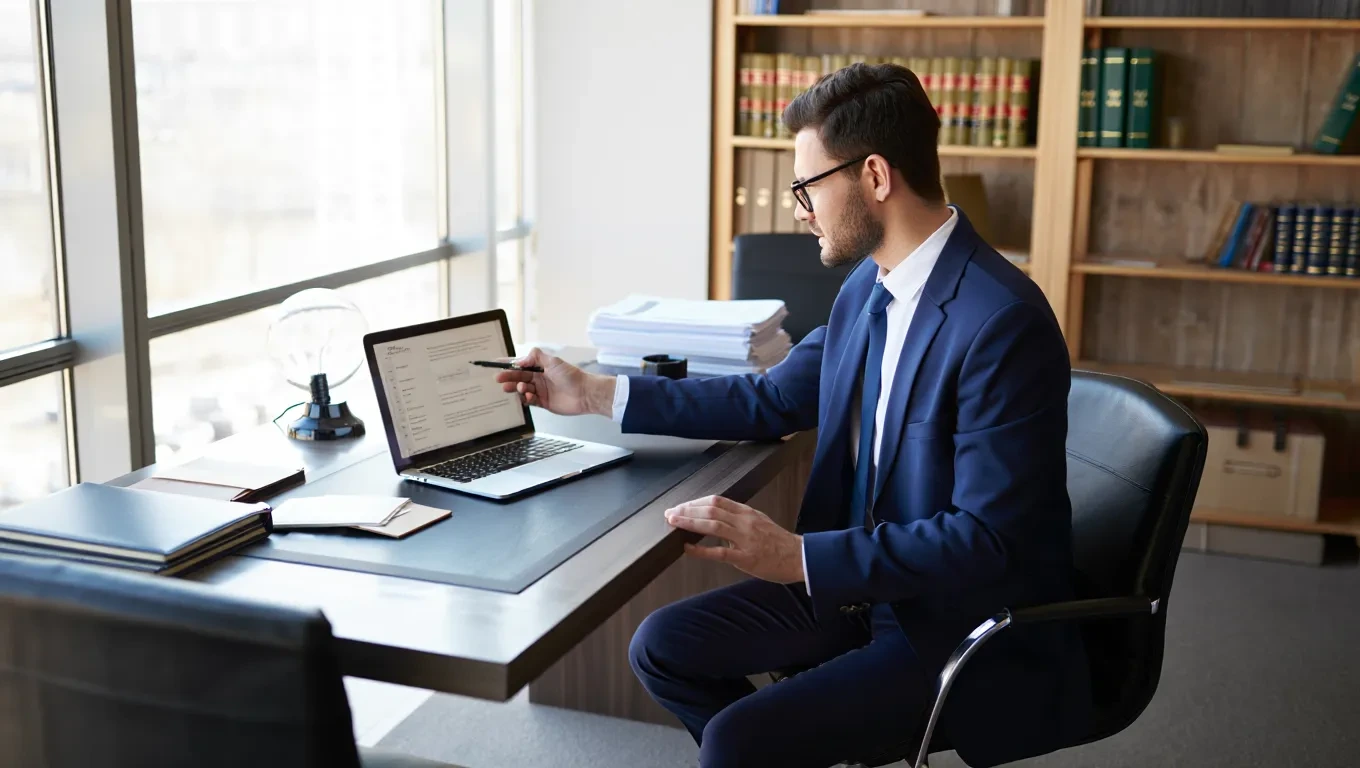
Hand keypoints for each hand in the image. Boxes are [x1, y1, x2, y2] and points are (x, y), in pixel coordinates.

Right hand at [495, 348, 615, 416]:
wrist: (585, 393)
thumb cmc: (572, 376)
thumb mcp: (553, 361)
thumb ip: (536, 356)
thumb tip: (520, 359)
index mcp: (540, 367)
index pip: (520, 364)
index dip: (508, 364)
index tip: (495, 363)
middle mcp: (539, 378)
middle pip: (518, 377)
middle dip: (508, 377)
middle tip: (499, 379)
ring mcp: (540, 391)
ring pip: (522, 389)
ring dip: (517, 388)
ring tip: (518, 387)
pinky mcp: (543, 403)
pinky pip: (529, 401)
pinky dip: (526, 399)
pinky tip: (528, 396)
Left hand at [664, 495, 803, 583]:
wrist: (800, 557)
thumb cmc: (778, 542)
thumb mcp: (758, 521)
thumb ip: (737, 519)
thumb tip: (713, 518)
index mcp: (747, 512)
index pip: (716, 500)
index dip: (695, 502)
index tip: (680, 506)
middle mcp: (745, 522)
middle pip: (711, 509)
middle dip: (687, 510)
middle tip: (669, 513)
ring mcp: (745, 539)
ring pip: (713, 525)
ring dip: (690, 522)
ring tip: (673, 523)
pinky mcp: (746, 558)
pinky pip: (720, 552)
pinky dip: (701, 550)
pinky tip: (687, 548)